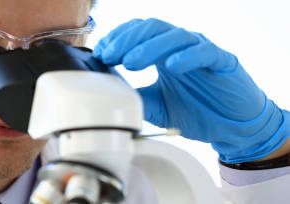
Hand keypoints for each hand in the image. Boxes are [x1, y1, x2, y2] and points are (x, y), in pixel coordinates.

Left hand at [93, 18, 289, 162]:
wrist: (231, 128)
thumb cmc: (196, 111)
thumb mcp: (155, 106)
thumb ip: (135, 97)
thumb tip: (107, 94)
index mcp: (162, 52)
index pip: (136, 32)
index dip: (117, 38)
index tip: (100, 52)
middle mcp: (180, 46)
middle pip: (151, 28)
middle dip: (126, 40)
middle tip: (109, 55)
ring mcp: (201, 50)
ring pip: (174, 36)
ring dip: (149, 47)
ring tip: (131, 61)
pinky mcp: (222, 61)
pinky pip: (204, 52)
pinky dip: (186, 56)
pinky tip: (172, 65)